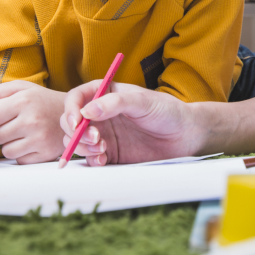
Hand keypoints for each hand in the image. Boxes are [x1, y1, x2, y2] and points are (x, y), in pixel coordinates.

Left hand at [0, 81, 66, 163]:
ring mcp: (39, 139)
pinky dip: (23, 153)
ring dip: (11, 144)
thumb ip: (0, 91)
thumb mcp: (23, 87)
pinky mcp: (45, 153)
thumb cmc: (42, 101)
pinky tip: (32, 143)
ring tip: (23, 134)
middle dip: (2, 131)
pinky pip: (19, 160)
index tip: (4, 115)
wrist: (73, 115)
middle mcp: (32, 120)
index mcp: (24, 100)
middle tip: (15, 125)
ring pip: (6, 151)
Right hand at [60, 81, 204, 165]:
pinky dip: (91, 160)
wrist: (184, 135)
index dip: (71, 109)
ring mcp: (103, 134)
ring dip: (82, 147)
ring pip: (76, 141)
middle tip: (94, 137)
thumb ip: (116, 102)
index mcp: (104, 93)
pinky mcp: (109, 153)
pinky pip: (90, 158)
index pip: (76, 98)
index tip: (76, 121)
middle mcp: (100, 114)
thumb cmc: (166, 111)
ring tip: (102, 148)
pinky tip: (104, 158)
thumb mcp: (142, 101)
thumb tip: (88, 110)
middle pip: (70, 121)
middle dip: (75, 132)